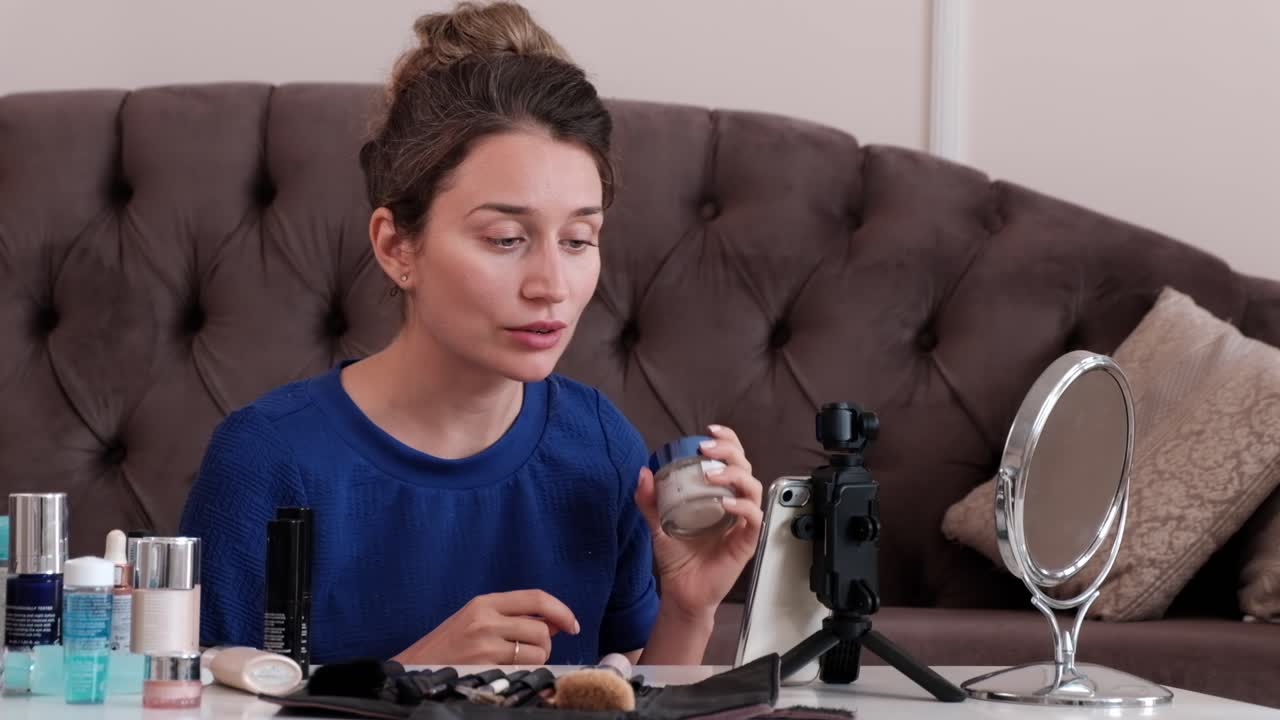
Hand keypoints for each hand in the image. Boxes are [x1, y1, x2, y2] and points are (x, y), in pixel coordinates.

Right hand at [391, 589, 579, 665]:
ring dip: (536, 661)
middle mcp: (485, 618)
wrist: (411, 670)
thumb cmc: (445, 648)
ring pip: (537, 650)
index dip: (561, 610)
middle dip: (545, 644)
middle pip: (541, 628)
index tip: (573, 624)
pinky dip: (525, 673)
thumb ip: (511, 618)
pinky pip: (523, 669)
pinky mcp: (484, 666)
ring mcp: (485, 643)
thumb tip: (555, 622)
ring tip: (515, 664)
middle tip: (531, 653)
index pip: (536, 597)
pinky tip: (508, 674)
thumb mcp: (474, 621)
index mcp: (484, 602)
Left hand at [634, 424, 763, 619]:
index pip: (732, 460)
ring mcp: (743, 523)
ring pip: (753, 488)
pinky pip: (754, 518)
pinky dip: (742, 506)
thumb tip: (643, 472)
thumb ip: (650, 501)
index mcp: (719, 495)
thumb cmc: (677, 558)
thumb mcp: (658, 524)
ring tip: (711, 474)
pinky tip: (725, 503)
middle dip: (729, 452)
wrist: (682, 592)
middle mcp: (735, 505)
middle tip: (706, 449)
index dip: (727, 441)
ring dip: (734, 475)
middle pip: (745, 467)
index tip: (708, 432)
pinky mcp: (747, 541)